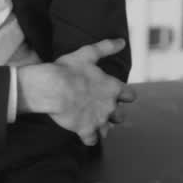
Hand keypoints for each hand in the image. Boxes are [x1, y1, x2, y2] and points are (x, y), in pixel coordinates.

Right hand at [20, 38, 136, 145]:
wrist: (51, 88)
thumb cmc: (68, 69)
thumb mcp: (88, 53)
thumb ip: (106, 47)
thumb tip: (122, 42)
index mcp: (113, 88)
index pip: (131, 96)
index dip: (124, 95)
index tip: (116, 94)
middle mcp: (110, 106)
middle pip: (121, 117)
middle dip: (113, 114)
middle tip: (101, 108)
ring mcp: (98, 120)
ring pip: (107, 129)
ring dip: (101, 126)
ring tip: (91, 120)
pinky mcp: (86, 130)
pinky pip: (92, 140)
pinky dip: (88, 137)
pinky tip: (82, 132)